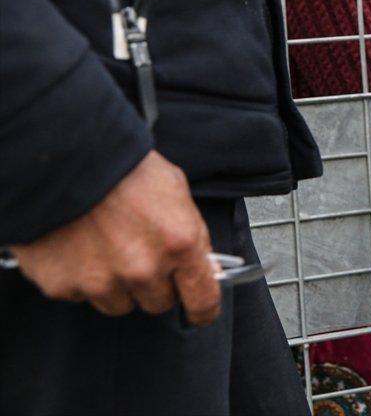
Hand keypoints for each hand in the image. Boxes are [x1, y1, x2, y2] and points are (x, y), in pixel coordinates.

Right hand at [9, 150, 219, 324]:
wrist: (65, 159)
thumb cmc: (124, 169)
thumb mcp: (176, 192)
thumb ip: (193, 236)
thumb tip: (206, 267)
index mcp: (179, 244)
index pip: (203, 300)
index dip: (203, 309)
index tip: (200, 310)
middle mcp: (144, 269)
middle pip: (159, 303)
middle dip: (155, 284)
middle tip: (140, 253)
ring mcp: (102, 282)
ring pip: (120, 303)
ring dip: (118, 284)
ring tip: (107, 247)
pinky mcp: (64, 286)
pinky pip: (82, 295)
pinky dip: (82, 277)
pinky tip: (80, 247)